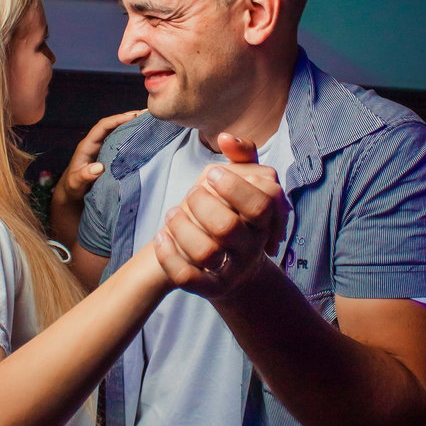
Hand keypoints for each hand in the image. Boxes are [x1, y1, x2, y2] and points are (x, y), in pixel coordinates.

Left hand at [53, 109, 144, 203]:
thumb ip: (84, 176)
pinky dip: (131, 136)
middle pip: (112, 125)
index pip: (102, 127)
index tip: (133, 117)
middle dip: (128, 118)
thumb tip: (99, 168)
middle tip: (146, 114)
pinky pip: (121, 142)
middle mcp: (96, 143)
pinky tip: (143, 136)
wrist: (73, 192)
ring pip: (117, 132)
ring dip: (131, 125)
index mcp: (87, 145)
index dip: (117, 120)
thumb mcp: (75, 183)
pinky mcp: (109, 155)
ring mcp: (103, 148)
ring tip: (148, 120)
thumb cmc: (73, 187)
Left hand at [154, 133, 288, 298]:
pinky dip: (168, 255)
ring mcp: (231, 270)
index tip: (211, 173)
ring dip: (181, 227)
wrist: (236, 267)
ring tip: (171, 213)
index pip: (261, 203)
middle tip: (191, 194)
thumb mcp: (247, 184)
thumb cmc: (237, 214)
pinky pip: (186, 277)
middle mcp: (251, 248)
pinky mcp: (210, 288)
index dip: (235, 186)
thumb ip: (243, 156)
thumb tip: (225, 137)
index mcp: (265, 221)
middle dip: (201, 204)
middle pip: (227, 227)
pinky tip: (161, 236)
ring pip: (204, 252)